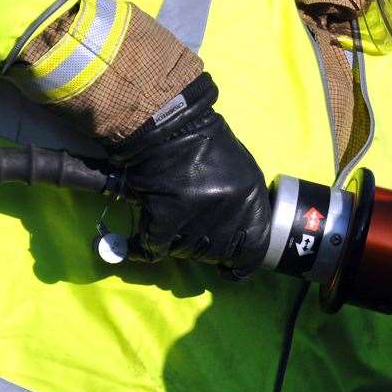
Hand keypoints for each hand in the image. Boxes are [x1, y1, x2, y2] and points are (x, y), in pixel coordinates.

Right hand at [109, 73, 270, 272]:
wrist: (167, 123)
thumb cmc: (204, 141)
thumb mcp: (240, 168)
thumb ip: (243, 201)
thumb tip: (238, 234)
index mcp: (251, 197)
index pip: (253, 249)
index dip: (241, 263)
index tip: (230, 268)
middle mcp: (228, 212)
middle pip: (216, 252)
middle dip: (204, 247)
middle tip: (191, 229)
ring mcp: (197, 218)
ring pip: (185, 251)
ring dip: (175, 242)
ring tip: (168, 220)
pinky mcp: (166, 218)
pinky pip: (154, 247)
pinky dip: (143, 247)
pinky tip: (137, 243)